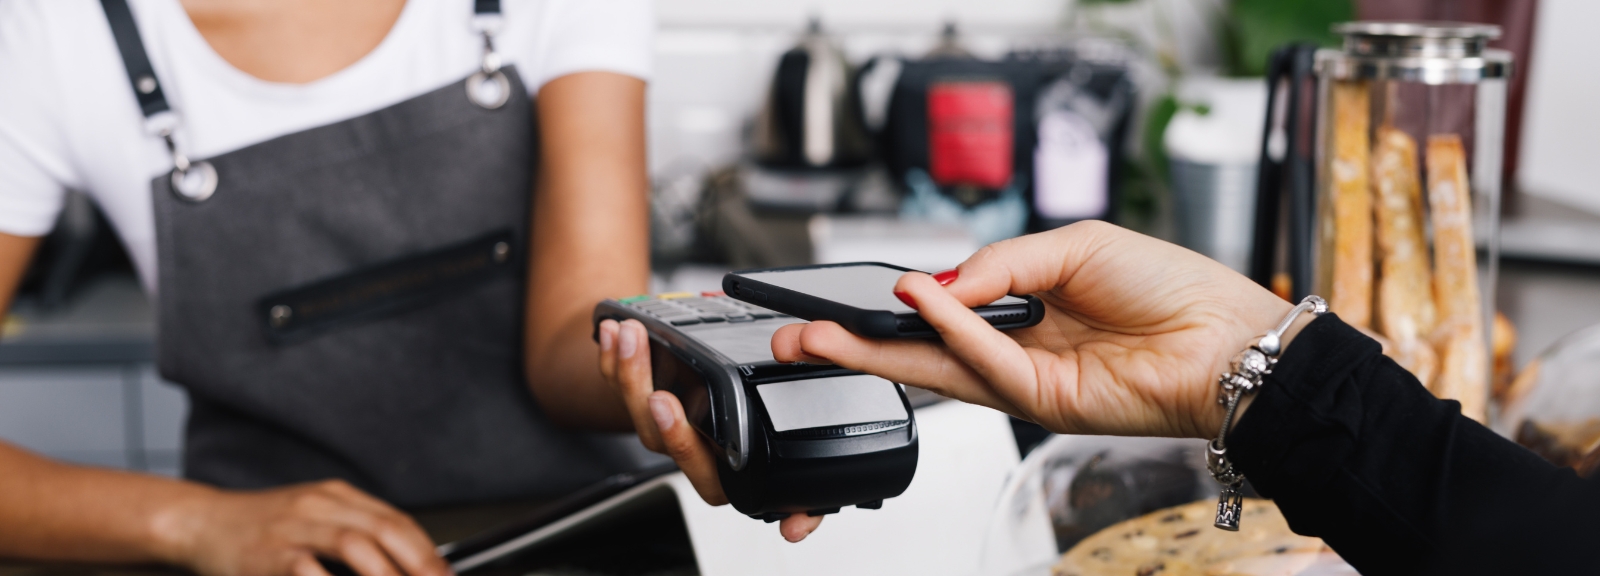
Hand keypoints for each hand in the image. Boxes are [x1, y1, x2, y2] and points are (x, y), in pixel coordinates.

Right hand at [168, 480, 448, 575]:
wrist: (200, 522)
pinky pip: (306, 569)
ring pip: (353, 545)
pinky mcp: (266, 555)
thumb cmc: (260, 528)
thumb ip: (354, 531)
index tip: (445, 575)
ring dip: (386, 574)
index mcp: (336, 496)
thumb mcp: (312, 516)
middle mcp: (318, 506)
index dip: (427, 551)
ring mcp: (292, 528)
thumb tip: (403, 561)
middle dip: (419, 563)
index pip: (396, 520)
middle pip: (384, 530)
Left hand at [596, 318, 823, 541]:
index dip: (681, 439)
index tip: (667, 404)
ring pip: (636, 409)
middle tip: (650, 375)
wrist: (731, 398)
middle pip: (658, 435)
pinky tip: (610, 331)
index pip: (697, 466)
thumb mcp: (789, 461)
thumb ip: (801, 505)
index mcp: (722, 471)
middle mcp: (689, 453)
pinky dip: (611, 358)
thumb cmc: (762, 425)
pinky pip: (617, 385)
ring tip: (629, 335)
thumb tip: (800, 526)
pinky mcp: (641, 403)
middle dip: (647, 396)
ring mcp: (662, 429)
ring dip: (629, 369)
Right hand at [772, 221, 1300, 439]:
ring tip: (824, 333)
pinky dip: (949, 331)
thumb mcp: (1073, 244)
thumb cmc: (1169, 285)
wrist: (1227, 335)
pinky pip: (983, 365)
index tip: (848, 294)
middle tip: (796, 339)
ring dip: (876, 350)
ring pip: (935, 370)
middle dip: (854, 347)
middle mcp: (1016, 349)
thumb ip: (999, 264)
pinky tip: (921, 301)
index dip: (894, 305)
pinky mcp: (1044, 404)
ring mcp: (1026, 381)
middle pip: (920, 352)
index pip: (941, 311)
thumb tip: (935, 283)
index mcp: (1022, 308)